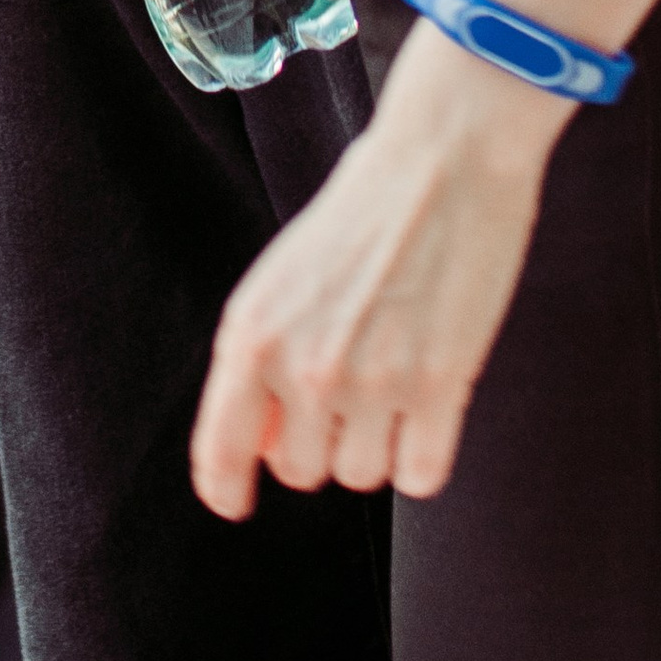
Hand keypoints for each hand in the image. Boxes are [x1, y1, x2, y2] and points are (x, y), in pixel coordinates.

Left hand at [191, 25, 560, 514]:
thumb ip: (264, 355)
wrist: (440, 159)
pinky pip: (422, 477)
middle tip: (349, 385)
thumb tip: (267, 444)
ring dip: (377, 443)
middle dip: (321, 440)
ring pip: (363, 476)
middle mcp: (303, 366)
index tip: (234, 501)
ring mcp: (372, 382)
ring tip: (392, 374)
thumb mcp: (283, 275)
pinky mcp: (439, 388)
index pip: (220, 447)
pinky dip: (425, 453)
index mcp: (250, 331)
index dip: (225, 484)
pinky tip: (428, 403)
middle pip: (302, 472)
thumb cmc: (360, 209)